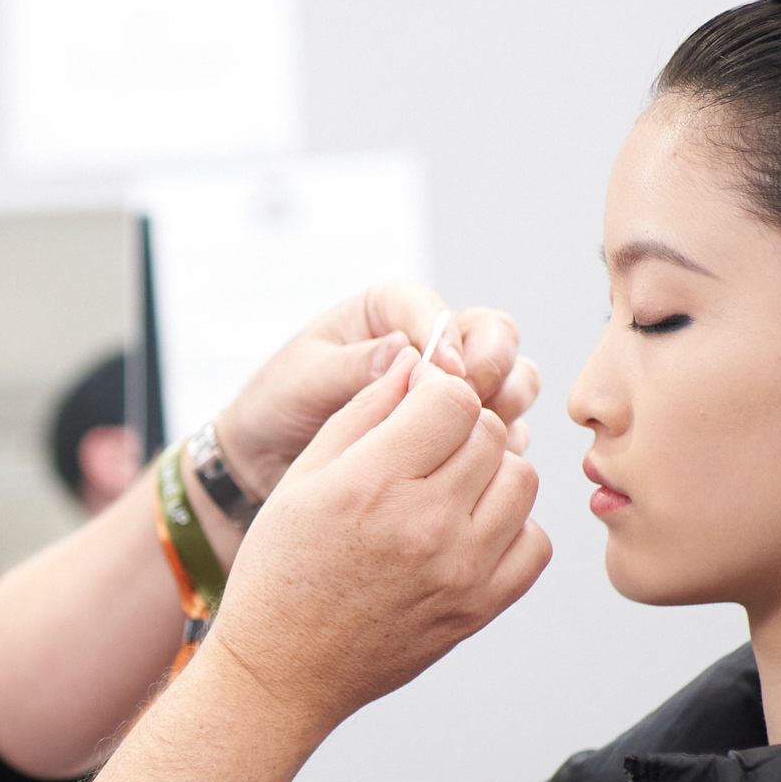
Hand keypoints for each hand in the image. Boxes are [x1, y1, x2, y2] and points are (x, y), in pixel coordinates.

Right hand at [201, 352, 549, 733]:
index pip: (453, 398)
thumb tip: (417, 364)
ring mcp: (461, 572)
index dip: (436, 389)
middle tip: (426, 448)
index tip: (416, 405)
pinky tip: (469, 529)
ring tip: (449, 488)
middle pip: (491, 434)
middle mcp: (426, 526)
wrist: (283, 670)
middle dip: (462, 427)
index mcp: (373, 484)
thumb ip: (364, 412)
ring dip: (492, 472)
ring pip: (522, 480)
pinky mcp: (479, 609)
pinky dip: (512, 526)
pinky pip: (535, 543)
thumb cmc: (280, 572)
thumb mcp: (302, 478)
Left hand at [214, 283, 541, 496]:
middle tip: (474, 404)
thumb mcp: (304, 379)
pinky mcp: (461, 432)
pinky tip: (478, 470)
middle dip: (494, 369)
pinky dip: (499, 448)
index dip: (451, 341)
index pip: (441, 312)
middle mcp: (432, 341)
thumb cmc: (279, 404)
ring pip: (513, 382)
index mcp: (392, 311)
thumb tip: (408, 353)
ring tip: (477, 437)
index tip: (449, 375)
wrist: (267, 459)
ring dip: (505, 407)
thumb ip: (356, 365)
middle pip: (496, 338)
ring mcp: (454, 388)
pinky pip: (502, 433)